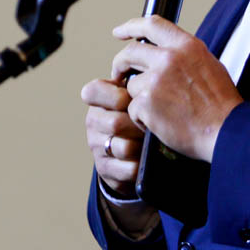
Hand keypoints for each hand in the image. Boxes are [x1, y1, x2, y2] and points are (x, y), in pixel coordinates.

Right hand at [81, 76, 146, 197]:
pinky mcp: (106, 169)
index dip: (116, 96)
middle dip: (139, 125)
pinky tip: (150, 158)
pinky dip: (144, 164)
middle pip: (115, 123)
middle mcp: (93, 123)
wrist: (131, 150)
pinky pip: (129, 168)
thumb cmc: (137, 115)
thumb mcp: (134, 97)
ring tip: (156, 141)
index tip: (131, 100)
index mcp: (97, 101)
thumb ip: (138, 85)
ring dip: (144, 146)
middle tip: (156, 124)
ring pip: (124, 147)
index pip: (93, 91)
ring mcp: (97, 147)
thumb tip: (156, 80)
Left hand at [111, 15, 242, 161]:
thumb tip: (166, 52)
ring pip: (132, 85)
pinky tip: (159, 124)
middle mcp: (169, 58)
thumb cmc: (221, 105)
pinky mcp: (147, 103)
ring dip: (139, 99)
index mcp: (186, 46)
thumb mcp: (209, 65)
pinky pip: (133, 108)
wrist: (226, 131)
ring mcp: (156, 80)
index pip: (151, 24)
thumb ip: (184, 55)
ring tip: (161, 112)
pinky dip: (141, 119)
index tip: (118, 33)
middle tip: (119, 75)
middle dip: (120, 64)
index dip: (130, 27)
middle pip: (131, 53)